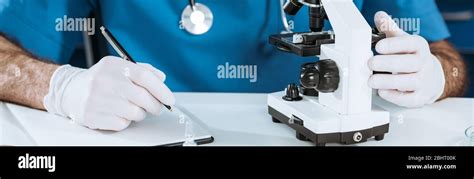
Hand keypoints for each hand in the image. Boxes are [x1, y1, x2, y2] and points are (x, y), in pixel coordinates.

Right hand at [44, 56, 174, 130]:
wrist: (70, 91)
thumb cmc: (102, 80)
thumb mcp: (120, 68)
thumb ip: (143, 70)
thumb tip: (162, 78)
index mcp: (114, 66)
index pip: (144, 76)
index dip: (161, 89)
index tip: (170, 99)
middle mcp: (105, 81)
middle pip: (143, 97)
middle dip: (156, 105)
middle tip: (157, 107)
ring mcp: (98, 99)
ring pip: (135, 113)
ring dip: (139, 113)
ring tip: (131, 107)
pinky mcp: (93, 116)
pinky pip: (122, 124)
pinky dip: (125, 121)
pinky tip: (117, 113)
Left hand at [368, 11, 444, 107]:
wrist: (430, 77)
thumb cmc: (411, 57)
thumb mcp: (402, 41)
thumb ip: (389, 29)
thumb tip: (379, 16)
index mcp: (419, 46)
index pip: (411, 44)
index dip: (394, 45)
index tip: (378, 47)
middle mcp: (424, 63)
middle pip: (410, 63)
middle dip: (388, 63)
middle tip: (370, 63)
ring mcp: (423, 81)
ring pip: (409, 82)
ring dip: (388, 82)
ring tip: (371, 80)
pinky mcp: (419, 97)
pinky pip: (409, 99)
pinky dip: (395, 96)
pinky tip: (382, 91)